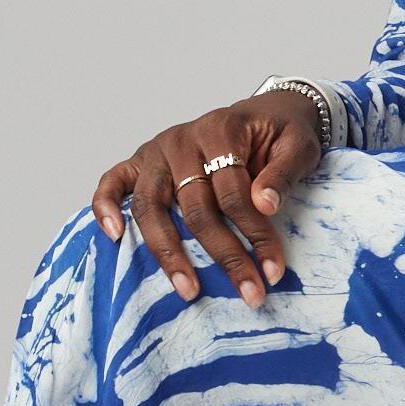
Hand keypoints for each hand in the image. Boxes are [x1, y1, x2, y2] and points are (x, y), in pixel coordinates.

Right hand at [92, 93, 324, 305]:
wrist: (266, 112)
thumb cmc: (281, 133)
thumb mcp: (300, 145)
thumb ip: (283, 173)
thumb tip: (264, 205)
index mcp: (221, 129)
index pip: (232, 192)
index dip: (255, 234)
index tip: (273, 269)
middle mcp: (182, 139)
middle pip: (194, 207)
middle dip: (224, 255)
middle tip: (249, 293)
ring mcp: (156, 151)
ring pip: (151, 206)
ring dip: (168, 253)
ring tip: (189, 291)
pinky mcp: (140, 160)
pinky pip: (113, 181)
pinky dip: (105, 206)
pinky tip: (114, 237)